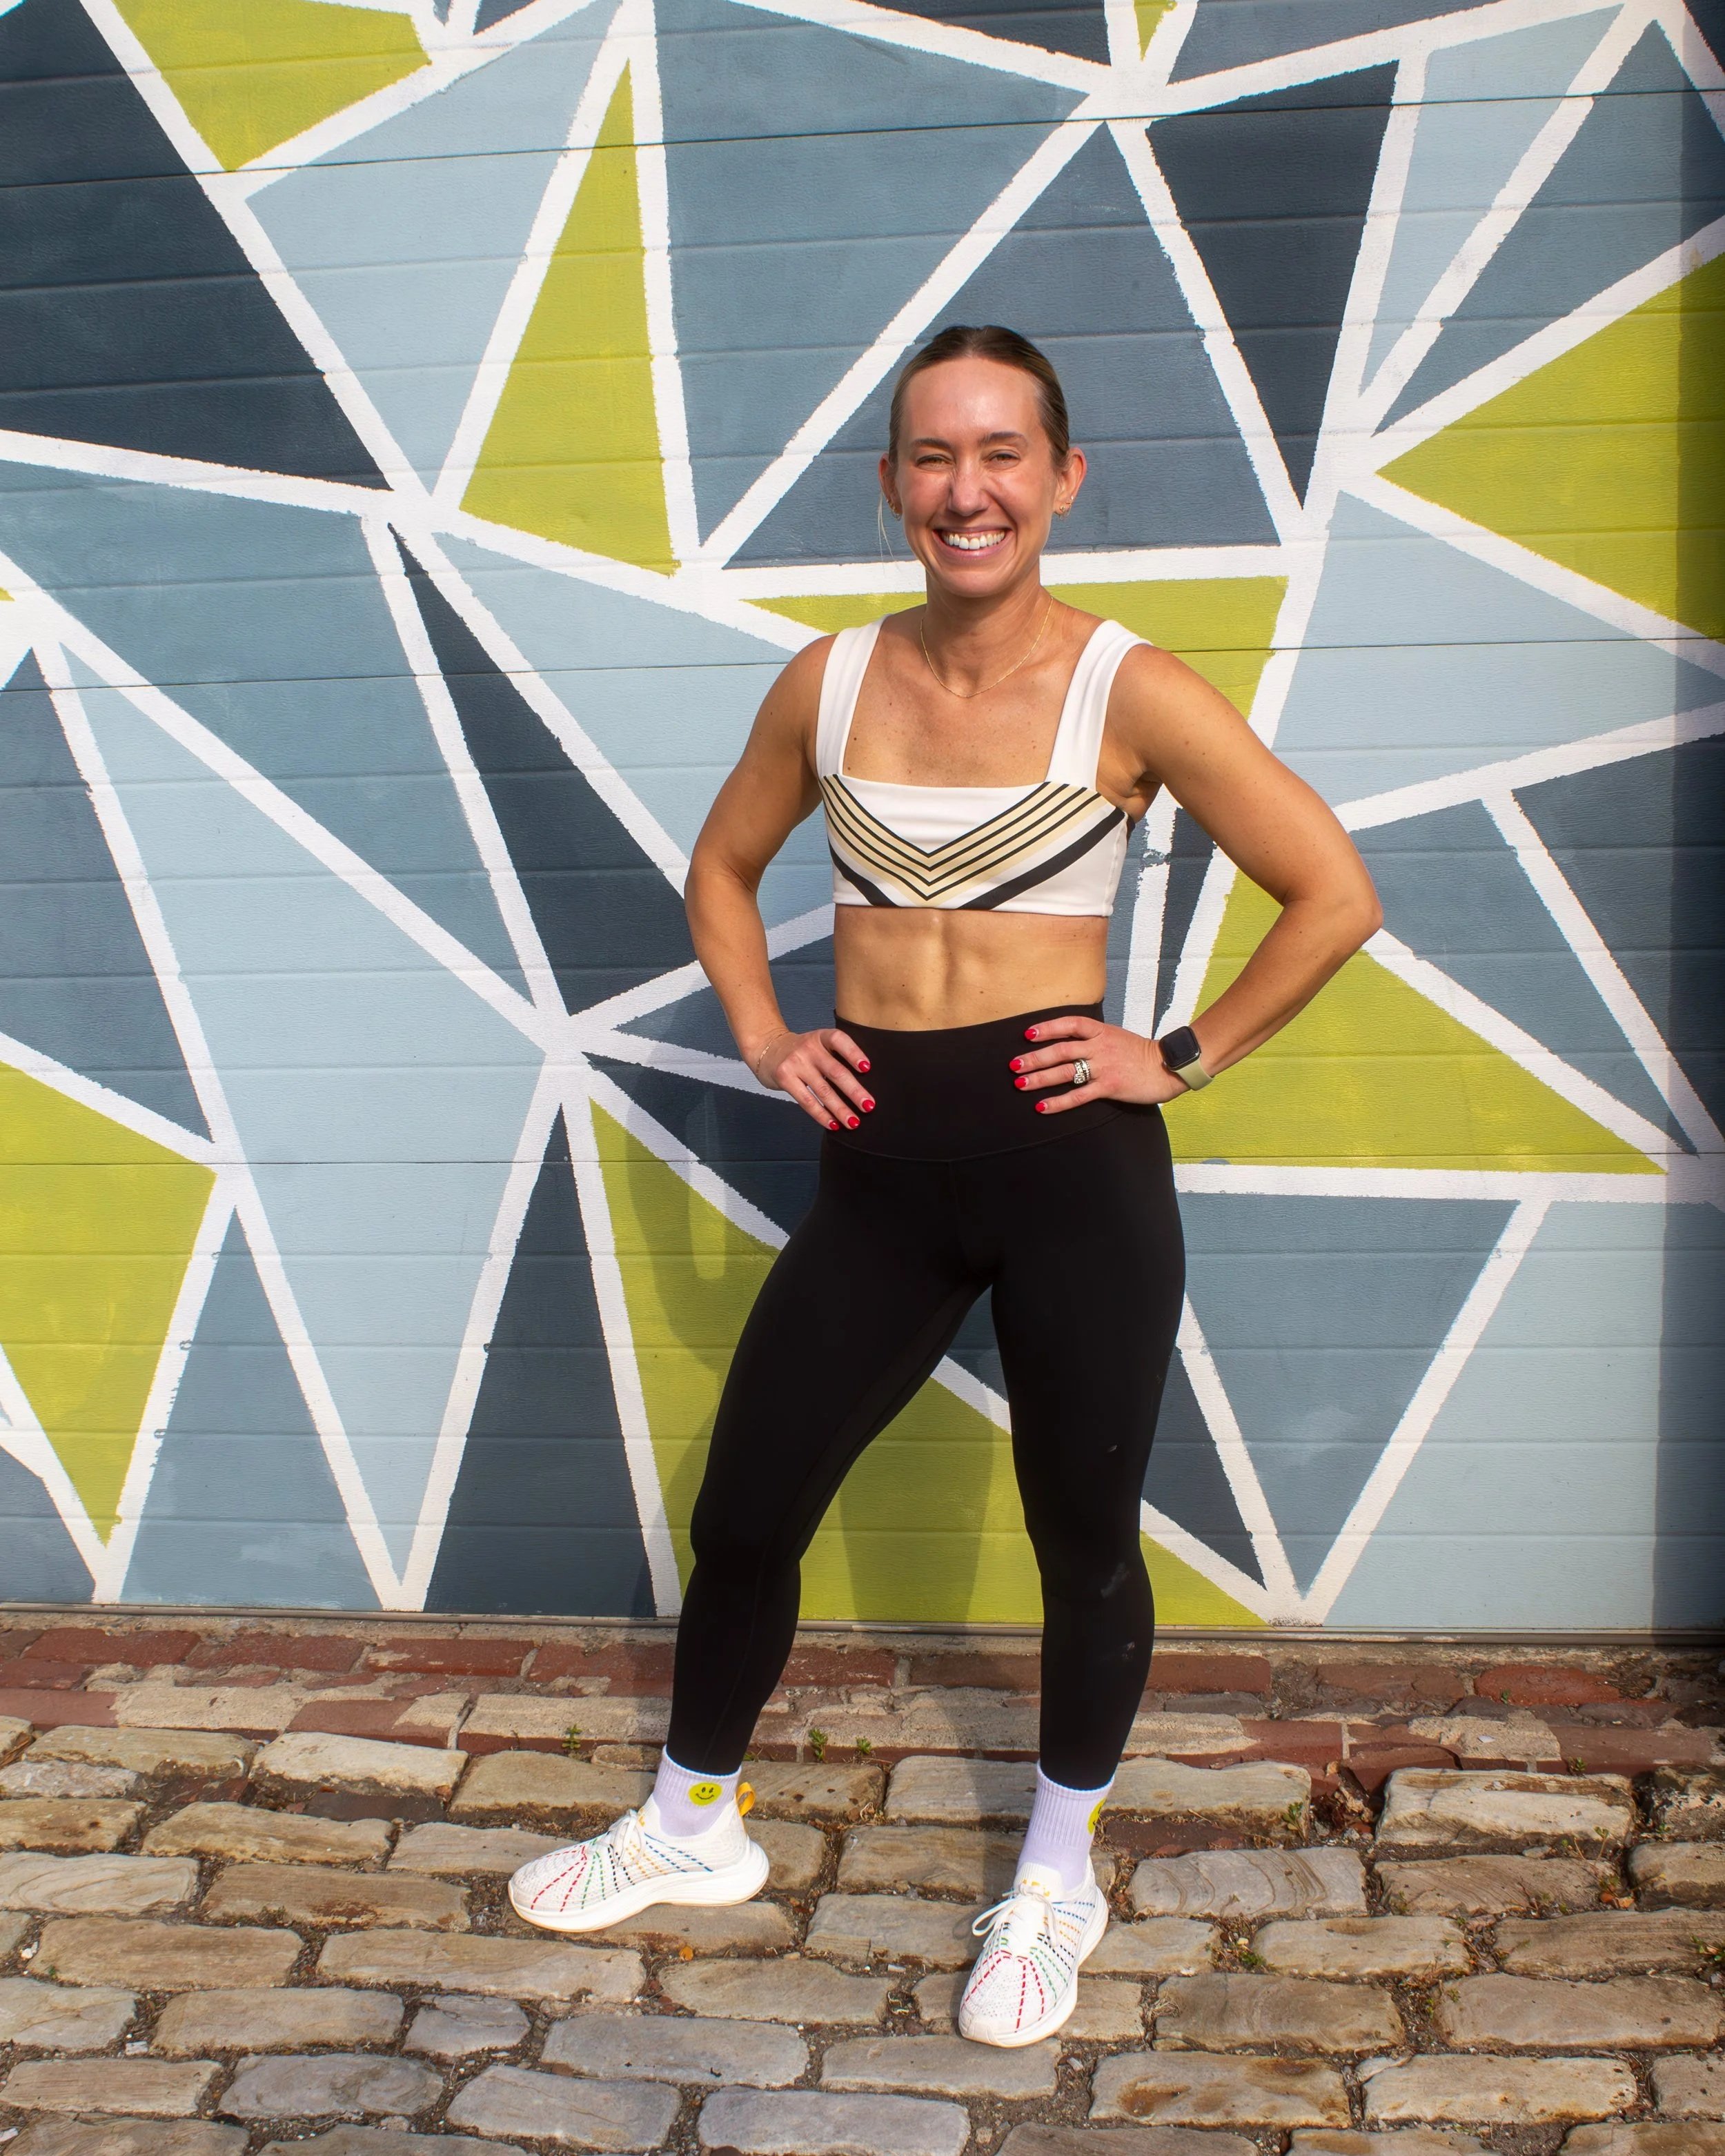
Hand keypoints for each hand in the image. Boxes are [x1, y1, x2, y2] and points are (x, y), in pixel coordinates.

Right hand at [751, 1026, 874, 1131]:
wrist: (767, 1048)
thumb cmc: (801, 1051)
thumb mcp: (818, 1044)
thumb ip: (836, 1057)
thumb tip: (864, 1087)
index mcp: (821, 1037)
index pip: (839, 1040)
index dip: (853, 1053)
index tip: (867, 1068)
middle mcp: (808, 1048)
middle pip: (835, 1071)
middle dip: (854, 1091)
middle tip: (869, 1106)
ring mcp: (795, 1063)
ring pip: (823, 1091)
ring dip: (841, 1109)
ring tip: (854, 1122)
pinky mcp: (785, 1079)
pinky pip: (807, 1101)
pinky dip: (822, 1115)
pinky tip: (833, 1124)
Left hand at [1007, 1013, 1189, 1115]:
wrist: (1168, 1066)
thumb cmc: (1140, 1053)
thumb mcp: (1116, 1037)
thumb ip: (1094, 1039)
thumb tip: (1070, 1042)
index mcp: (1101, 1031)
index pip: (1070, 1024)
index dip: (1047, 1028)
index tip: (1027, 1034)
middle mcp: (1100, 1046)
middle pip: (1061, 1049)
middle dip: (1034, 1057)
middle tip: (1014, 1065)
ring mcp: (1104, 1066)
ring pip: (1066, 1071)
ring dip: (1040, 1078)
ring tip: (1020, 1084)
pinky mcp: (1109, 1087)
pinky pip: (1078, 1095)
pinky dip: (1058, 1102)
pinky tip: (1042, 1106)